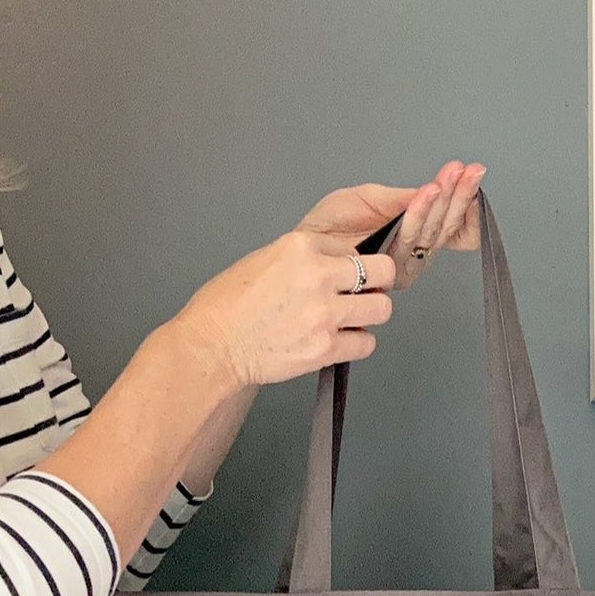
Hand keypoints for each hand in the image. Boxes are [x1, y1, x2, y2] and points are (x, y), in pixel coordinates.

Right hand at [172, 229, 397, 389]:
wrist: (212, 347)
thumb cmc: (226, 306)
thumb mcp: (264, 259)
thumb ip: (303, 259)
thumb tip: (333, 265)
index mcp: (300, 247)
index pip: (352, 248)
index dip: (350, 264)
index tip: (344, 276)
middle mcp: (317, 276)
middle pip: (383, 272)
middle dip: (377, 284)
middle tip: (364, 294)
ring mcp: (324, 313)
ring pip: (381, 309)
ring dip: (369, 315)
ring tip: (349, 320)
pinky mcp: (325, 348)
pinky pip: (366, 343)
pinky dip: (356, 344)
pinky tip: (337, 341)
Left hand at [296, 159, 485, 289]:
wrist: (305, 244)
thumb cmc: (330, 226)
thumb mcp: (372, 198)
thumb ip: (406, 197)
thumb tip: (436, 189)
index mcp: (410, 233)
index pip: (448, 222)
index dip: (463, 201)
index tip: (471, 174)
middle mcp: (412, 251)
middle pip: (446, 226)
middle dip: (461, 195)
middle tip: (472, 172)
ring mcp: (403, 263)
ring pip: (434, 231)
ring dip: (446, 200)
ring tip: (453, 177)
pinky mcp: (391, 271)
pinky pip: (411, 237)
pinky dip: (420, 212)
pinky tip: (429, 192)